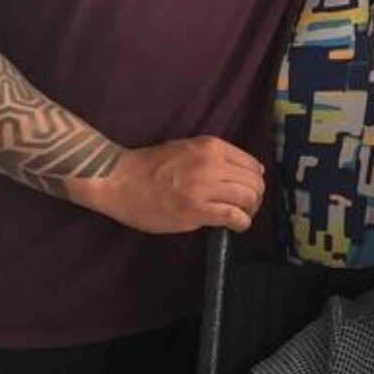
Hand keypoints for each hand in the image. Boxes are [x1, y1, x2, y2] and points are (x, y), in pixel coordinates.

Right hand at [92, 137, 265, 233]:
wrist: (118, 180)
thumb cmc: (148, 167)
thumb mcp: (186, 149)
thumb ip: (213, 158)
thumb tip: (238, 175)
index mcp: (210, 147)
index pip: (252, 165)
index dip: (253, 181)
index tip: (247, 190)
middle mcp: (211, 164)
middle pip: (254, 183)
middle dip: (255, 198)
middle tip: (246, 207)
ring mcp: (203, 187)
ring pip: (249, 199)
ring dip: (249, 211)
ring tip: (239, 217)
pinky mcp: (196, 210)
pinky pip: (235, 217)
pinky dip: (241, 223)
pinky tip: (235, 226)